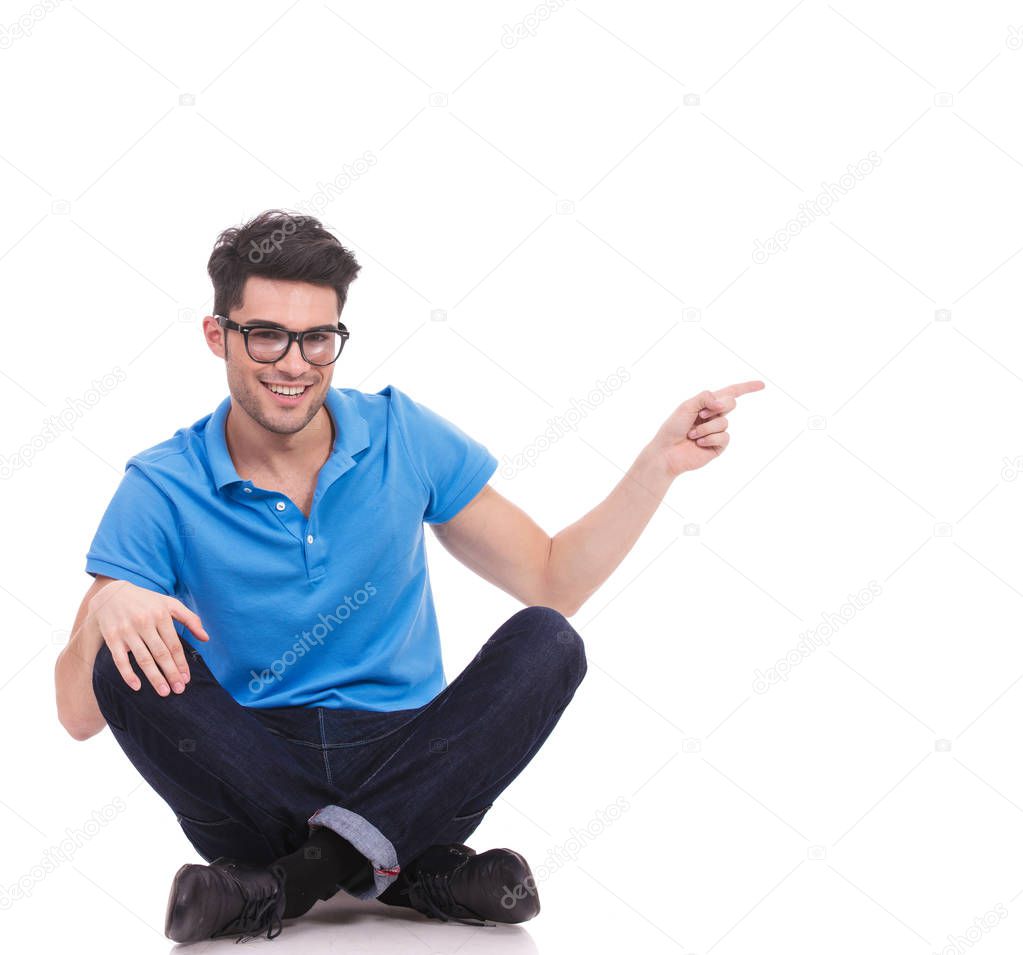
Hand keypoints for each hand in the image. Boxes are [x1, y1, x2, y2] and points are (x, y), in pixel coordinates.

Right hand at [88, 580, 209, 695]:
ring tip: (164, 692)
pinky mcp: (112, 637)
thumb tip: (206, 638)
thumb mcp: (170, 604)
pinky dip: (128, 674)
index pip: (174, 645)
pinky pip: (120, 659)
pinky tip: (137, 687)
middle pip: (161, 654)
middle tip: (179, 690)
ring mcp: (127, 631)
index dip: (181, 663)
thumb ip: (190, 619)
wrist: (112, 594)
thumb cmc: (147, 602)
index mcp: (161, 615)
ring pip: (143, 658)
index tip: (187, 679)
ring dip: (154, 677)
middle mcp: (145, 623)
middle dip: (171, 673)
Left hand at [650, 380, 764, 477]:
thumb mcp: (686, 406)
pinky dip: (709, 438)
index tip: (762, 385)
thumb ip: (705, 397)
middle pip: (731, 403)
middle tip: (701, 415)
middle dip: (717, 407)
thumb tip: (721, 402)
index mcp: (707, 404)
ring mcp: (717, 431)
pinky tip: (698, 443)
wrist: (667, 451)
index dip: (747, 388)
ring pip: (724, 422)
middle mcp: (714, 416)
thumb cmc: (673, 428)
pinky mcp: (718, 446)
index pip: (731, 393)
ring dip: (706, 428)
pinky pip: (724, 437)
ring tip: (692, 434)